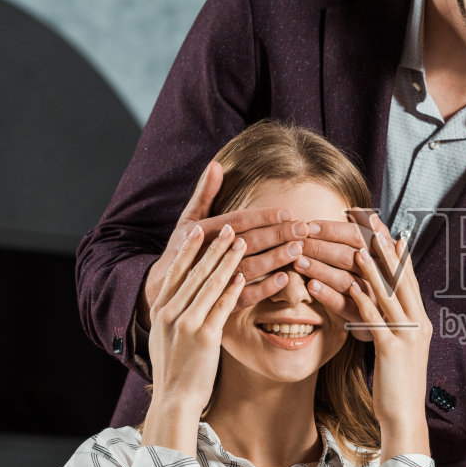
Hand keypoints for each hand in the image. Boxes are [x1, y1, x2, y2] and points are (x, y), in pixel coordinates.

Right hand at [139, 162, 319, 327]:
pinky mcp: (216, 302)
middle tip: (302, 229)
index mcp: (201, 232)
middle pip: (247, 242)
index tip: (287, 212)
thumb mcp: (188, 220)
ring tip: (298, 250)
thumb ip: (205, 193)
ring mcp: (211, 279)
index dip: (263, 216)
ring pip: (248, 268)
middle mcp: (206, 254)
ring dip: (274, 259)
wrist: (162, 288)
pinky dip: (264, 289)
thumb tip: (216, 164)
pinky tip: (284, 279)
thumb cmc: (181, 249)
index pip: (238, 221)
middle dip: (277, 235)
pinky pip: (243, 296)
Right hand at [143, 224, 250, 453]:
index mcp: (160, 310)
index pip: (175, 271)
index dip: (188, 248)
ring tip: (242, 242)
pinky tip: (245, 274)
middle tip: (230, 227)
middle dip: (214, 247)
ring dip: (227, 260)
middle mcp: (169, 312)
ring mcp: (186, 323)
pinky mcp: (203, 336)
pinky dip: (234, 288)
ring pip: (209, 283)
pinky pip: (222, 305)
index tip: (200, 229)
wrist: (173, 400)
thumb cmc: (175, 371)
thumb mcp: (167, 338)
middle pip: (194, 271)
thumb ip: (174, 316)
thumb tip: (185, 301)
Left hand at [300, 210, 389, 341]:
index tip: (310, 225)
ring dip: (320, 269)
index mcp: (387, 254)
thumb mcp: (385, 255)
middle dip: (320, 248)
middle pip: (349, 257)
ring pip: (345, 280)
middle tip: (297, 243)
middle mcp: (384, 275)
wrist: (396, 323)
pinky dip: (327, 295)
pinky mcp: (365, 319)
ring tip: (298, 262)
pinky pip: (344, 305)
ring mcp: (375, 298)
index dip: (333, 230)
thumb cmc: (384, 281)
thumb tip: (357, 210)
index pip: (358, 236)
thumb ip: (374, 232)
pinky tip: (311, 286)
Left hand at [347, 227, 431, 458]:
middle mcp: (418, 323)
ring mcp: (408, 334)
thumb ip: (392, 328)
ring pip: (387, 293)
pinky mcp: (392, 348)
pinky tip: (342, 285)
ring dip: (368, 268)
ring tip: (351, 246)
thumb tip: (379, 312)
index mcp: (421, 322)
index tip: (385, 230)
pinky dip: (357, 298)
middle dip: (386, 249)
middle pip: (401, 278)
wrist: (406, 418)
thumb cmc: (397, 388)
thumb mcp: (398, 353)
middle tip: (371, 223)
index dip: (397, 254)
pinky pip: (372, 317)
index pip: (409, 280)